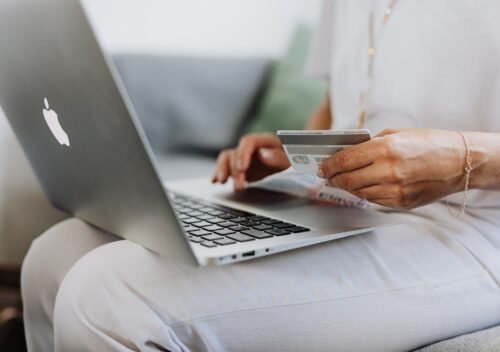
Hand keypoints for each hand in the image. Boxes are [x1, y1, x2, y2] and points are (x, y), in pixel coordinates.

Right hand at [212, 133, 290, 191]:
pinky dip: (218, 173)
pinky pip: (225, 166)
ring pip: (226, 158)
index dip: (243, 154)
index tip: (242, 168)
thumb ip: (278, 157)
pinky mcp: (239, 166)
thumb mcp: (291, 159)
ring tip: (222, 182)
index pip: (248, 142)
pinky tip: (214, 181)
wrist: (292, 162)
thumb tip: (262, 154)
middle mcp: (250, 147)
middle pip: (236, 153)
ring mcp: (243, 156)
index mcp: (264, 141)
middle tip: (240, 186)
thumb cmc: (292, 159)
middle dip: (235, 170)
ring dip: (222, 170)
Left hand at [318, 129, 467, 209]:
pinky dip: (364, 193)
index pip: (345, 160)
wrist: (460, 162)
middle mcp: (389, 171)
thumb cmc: (429, 143)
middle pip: (347, 179)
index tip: (322, 167)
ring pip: (358, 192)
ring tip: (342, 181)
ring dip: (347, 187)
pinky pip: (373, 200)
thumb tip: (347, 152)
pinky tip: (363, 186)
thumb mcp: (397, 134)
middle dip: (333, 178)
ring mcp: (395, 190)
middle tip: (327, 176)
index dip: (329, 165)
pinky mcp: (401, 203)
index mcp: (386, 149)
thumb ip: (371, 143)